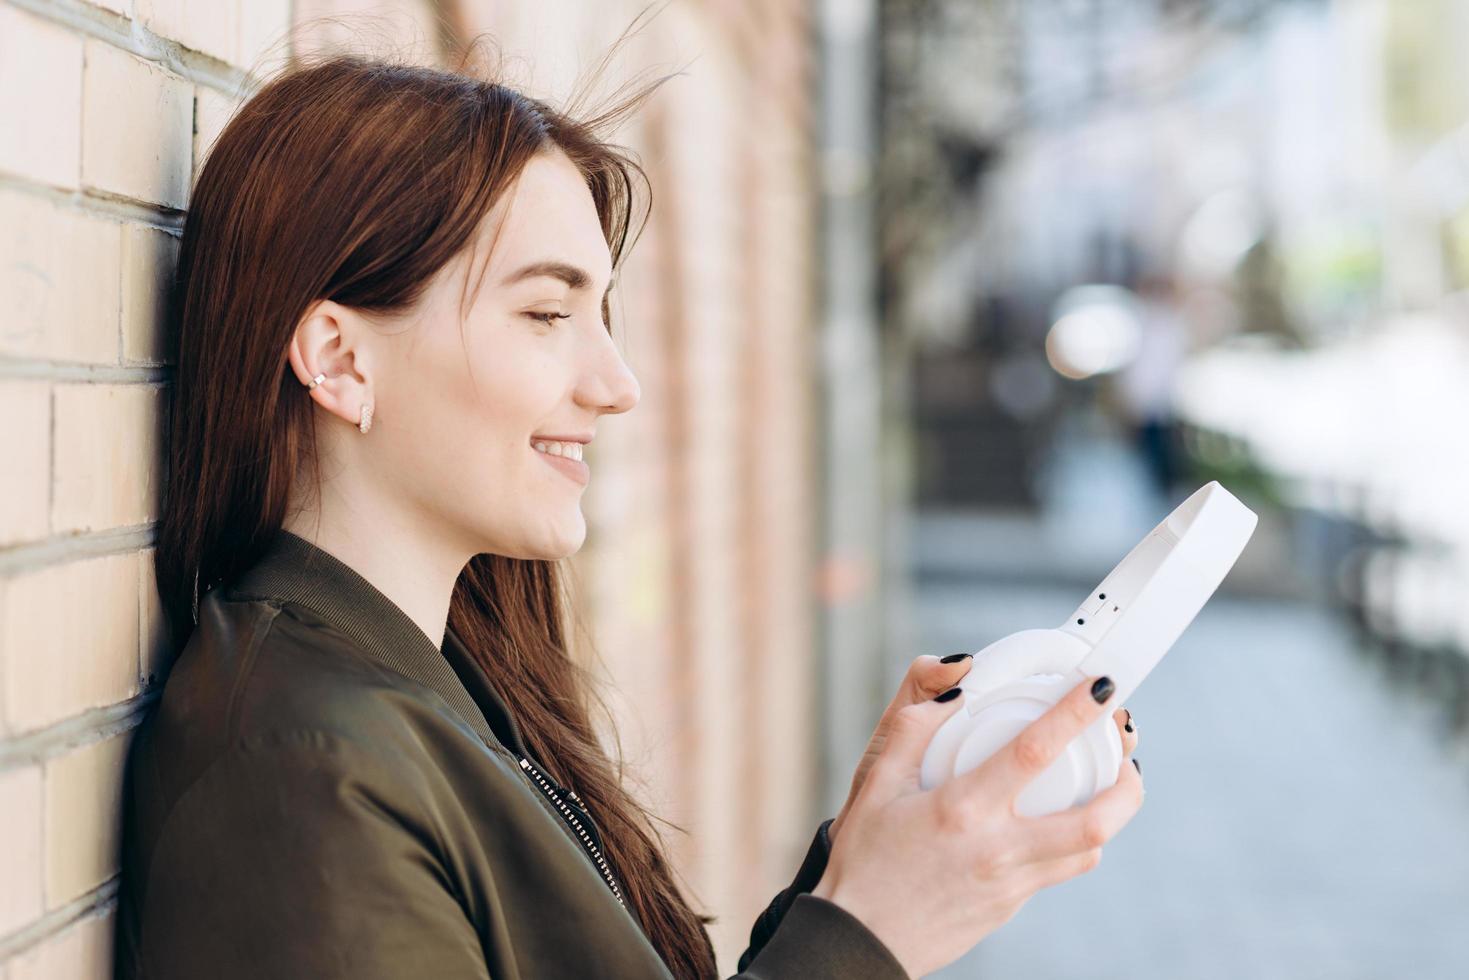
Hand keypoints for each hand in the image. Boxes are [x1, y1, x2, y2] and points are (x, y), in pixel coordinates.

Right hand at [811, 674, 1145, 978]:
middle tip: (1129, 751)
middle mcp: (996, 848)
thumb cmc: (863, 861)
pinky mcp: (1011, 905)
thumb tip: (955, 689)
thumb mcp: (875, 785)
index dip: (1075, 714)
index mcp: (962, 809)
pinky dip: (1074, 841)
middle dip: (1128, 781)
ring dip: (1111, 813)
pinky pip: (1059, 869)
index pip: (1034, 751)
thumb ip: (912, 730)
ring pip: (1089, 849)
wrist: (861, 939)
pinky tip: (1058, 820)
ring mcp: (1010, 883)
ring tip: (1111, 784)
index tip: (1101, 689)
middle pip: (1094, 819)